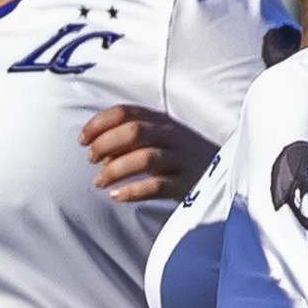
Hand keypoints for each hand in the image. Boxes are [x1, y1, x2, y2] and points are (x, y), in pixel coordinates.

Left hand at [81, 103, 212, 205]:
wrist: (225, 174)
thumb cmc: (180, 157)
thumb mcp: (159, 139)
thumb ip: (130, 141)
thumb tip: (99, 154)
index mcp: (161, 121)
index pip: (125, 112)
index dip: (99, 123)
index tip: (82, 139)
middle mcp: (172, 136)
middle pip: (133, 131)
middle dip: (105, 144)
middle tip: (90, 159)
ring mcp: (182, 159)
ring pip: (145, 158)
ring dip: (115, 170)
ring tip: (98, 182)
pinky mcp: (188, 183)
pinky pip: (157, 186)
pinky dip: (132, 191)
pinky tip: (116, 196)